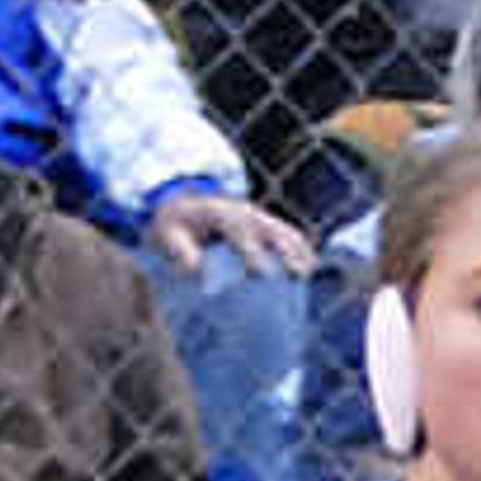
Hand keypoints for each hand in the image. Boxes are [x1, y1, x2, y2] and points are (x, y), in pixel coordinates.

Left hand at [147, 188, 316, 278]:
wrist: (183, 204)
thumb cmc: (176, 226)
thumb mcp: (169, 236)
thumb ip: (181, 251)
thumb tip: (195, 271)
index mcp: (222, 216)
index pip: (240, 232)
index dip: (251, 251)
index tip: (260, 273)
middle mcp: (245, 214)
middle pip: (272, 231)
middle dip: (286, 252)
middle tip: (298, 276)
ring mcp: (258, 219)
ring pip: (285, 232)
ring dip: (299, 251)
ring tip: (310, 274)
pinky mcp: (265, 227)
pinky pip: (288, 235)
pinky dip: (301, 248)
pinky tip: (311, 267)